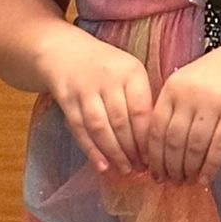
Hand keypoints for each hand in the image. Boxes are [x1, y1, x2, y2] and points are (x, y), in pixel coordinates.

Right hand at [42, 34, 154, 174]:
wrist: (65, 51)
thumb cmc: (106, 67)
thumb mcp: (129, 72)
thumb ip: (142, 99)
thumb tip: (156, 138)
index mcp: (131, 72)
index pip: (141, 111)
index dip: (147, 139)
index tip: (154, 157)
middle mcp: (108, 79)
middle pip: (121, 122)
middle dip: (132, 150)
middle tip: (141, 168)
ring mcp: (85, 89)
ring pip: (100, 128)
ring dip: (113, 153)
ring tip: (125, 170)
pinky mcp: (66, 99)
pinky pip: (79, 129)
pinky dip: (91, 150)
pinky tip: (102, 166)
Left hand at [144, 45, 220, 184]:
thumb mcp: (191, 78)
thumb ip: (174, 103)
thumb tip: (158, 146)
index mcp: (174, 85)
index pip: (156, 127)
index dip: (154, 155)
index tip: (154, 171)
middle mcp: (190, 93)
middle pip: (173, 140)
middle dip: (170, 167)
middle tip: (171, 182)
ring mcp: (213, 102)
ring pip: (194, 146)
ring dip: (189, 169)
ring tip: (187, 181)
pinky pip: (218, 146)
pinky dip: (210, 166)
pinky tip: (206, 179)